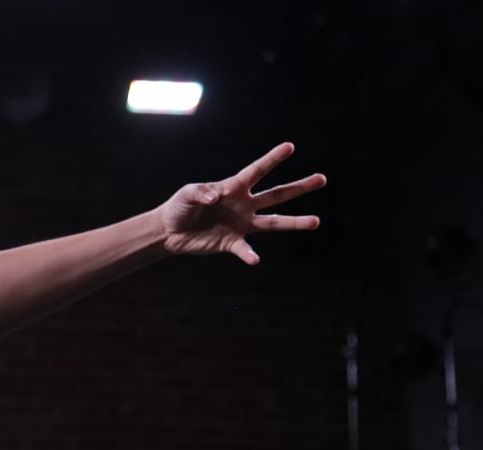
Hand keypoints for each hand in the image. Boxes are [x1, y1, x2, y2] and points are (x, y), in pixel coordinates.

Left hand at [156, 142, 325, 264]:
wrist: (170, 232)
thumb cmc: (180, 207)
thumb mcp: (187, 194)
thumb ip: (200, 192)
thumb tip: (216, 197)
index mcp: (233, 187)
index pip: (257, 171)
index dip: (272, 159)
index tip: (290, 147)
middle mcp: (244, 205)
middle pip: (277, 194)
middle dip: (299, 187)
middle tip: (322, 178)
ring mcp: (241, 224)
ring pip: (274, 222)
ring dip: (294, 222)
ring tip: (316, 221)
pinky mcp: (232, 243)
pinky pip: (245, 250)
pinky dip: (249, 255)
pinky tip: (255, 260)